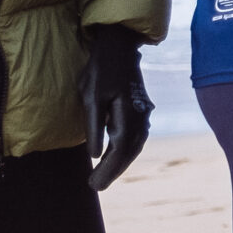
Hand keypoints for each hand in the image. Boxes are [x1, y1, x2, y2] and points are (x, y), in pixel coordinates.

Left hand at [81, 23, 152, 189]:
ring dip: (120, 163)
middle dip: (113, 171)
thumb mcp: (90, 95)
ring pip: (134, 146)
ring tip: (103, 176)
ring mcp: (142, 113)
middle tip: (96, 186)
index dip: (108, 169)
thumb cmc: (100, 69)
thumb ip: (93, 125)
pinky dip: (126, 152)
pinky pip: (135, 137)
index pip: (119, 149)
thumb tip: (95, 155)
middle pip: (129, 151)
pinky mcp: (139, 110)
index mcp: (127, 113)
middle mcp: (139, 116)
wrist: (118, 47)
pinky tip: (116, 157)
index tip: (93, 184)